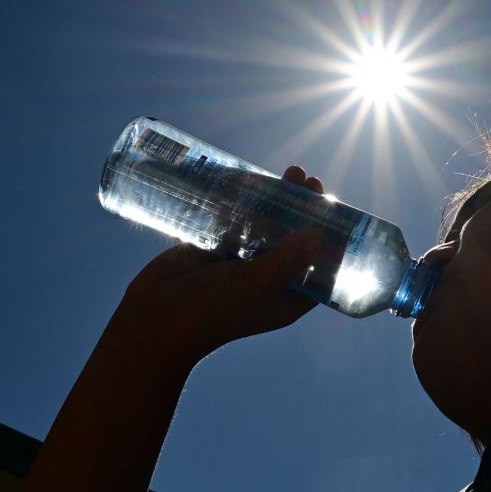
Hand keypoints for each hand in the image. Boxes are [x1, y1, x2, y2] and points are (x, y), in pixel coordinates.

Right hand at [102, 166, 327, 376]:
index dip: (331, 241)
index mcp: (285, 298)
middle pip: (295, 240)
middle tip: (311, 182)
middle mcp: (267, 280)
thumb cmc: (209, 311)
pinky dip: (247, 203)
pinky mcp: (215, 248)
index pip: (320, 268)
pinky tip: (254, 180)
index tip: (337, 211)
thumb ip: (286, 261)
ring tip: (291, 172)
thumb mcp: (254, 286)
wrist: (153, 318)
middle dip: (305, 211)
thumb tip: (319, 235)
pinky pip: (238, 221)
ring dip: (279, 201)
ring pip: (267, 227)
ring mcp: (241, 263)